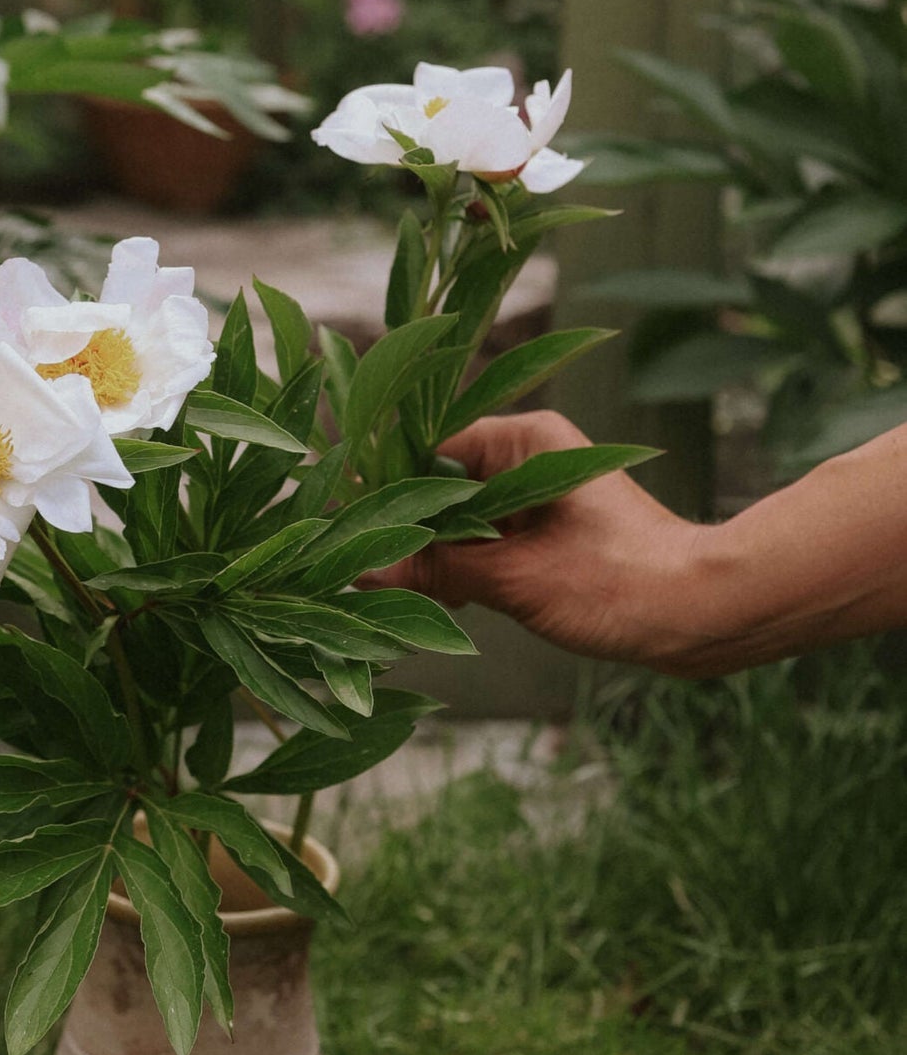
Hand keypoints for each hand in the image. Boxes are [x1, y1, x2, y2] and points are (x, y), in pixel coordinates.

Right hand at [369, 410, 720, 674]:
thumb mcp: (516, 580)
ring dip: (434, 553)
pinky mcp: (550, 534)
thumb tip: (362, 571)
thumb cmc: (621, 583)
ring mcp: (540, 496)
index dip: (387, 488)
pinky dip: (463, 567)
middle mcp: (531, 456)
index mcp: (526, 440)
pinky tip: (441, 600)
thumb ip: (437, 570)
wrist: (706, 615)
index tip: (348, 525)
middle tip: (363, 567)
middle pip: (442, 484)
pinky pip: (488, 541)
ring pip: (462, 517)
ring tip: (396, 589)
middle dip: (408, 528)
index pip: (430, 447)